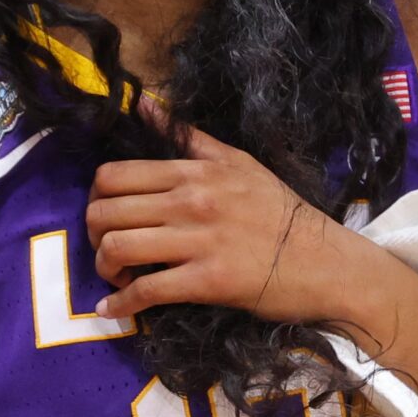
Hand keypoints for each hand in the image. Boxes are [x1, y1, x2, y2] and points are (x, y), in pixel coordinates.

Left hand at [86, 106, 373, 328]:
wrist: (325, 261)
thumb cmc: (282, 213)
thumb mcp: (239, 164)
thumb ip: (189, 139)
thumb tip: (145, 106)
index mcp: (194, 172)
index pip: (114, 175)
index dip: (95, 198)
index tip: (106, 216)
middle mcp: (190, 201)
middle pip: (106, 211)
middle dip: (93, 234)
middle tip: (106, 249)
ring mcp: (198, 241)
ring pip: (117, 247)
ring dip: (103, 267)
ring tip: (116, 276)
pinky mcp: (207, 281)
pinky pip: (146, 290)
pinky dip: (120, 304)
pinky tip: (114, 310)